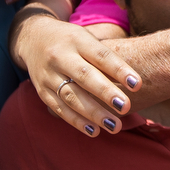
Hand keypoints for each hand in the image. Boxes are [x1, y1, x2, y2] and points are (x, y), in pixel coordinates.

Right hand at [11, 14, 139, 135]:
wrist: (32, 38)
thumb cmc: (71, 41)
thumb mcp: (86, 38)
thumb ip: (106, 57)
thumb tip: (135, 82)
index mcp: (76, 40)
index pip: (100, 55)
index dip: (119, 70)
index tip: (137, 84)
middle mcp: (60, 56)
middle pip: (84, 76)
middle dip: (105, 93)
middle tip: (126, 107)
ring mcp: (48, 75)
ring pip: (71, 96)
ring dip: (93, 113)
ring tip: (115, 126)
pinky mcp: (41, 91)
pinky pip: (59, 109)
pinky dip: (77, 121)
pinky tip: (94, 131)